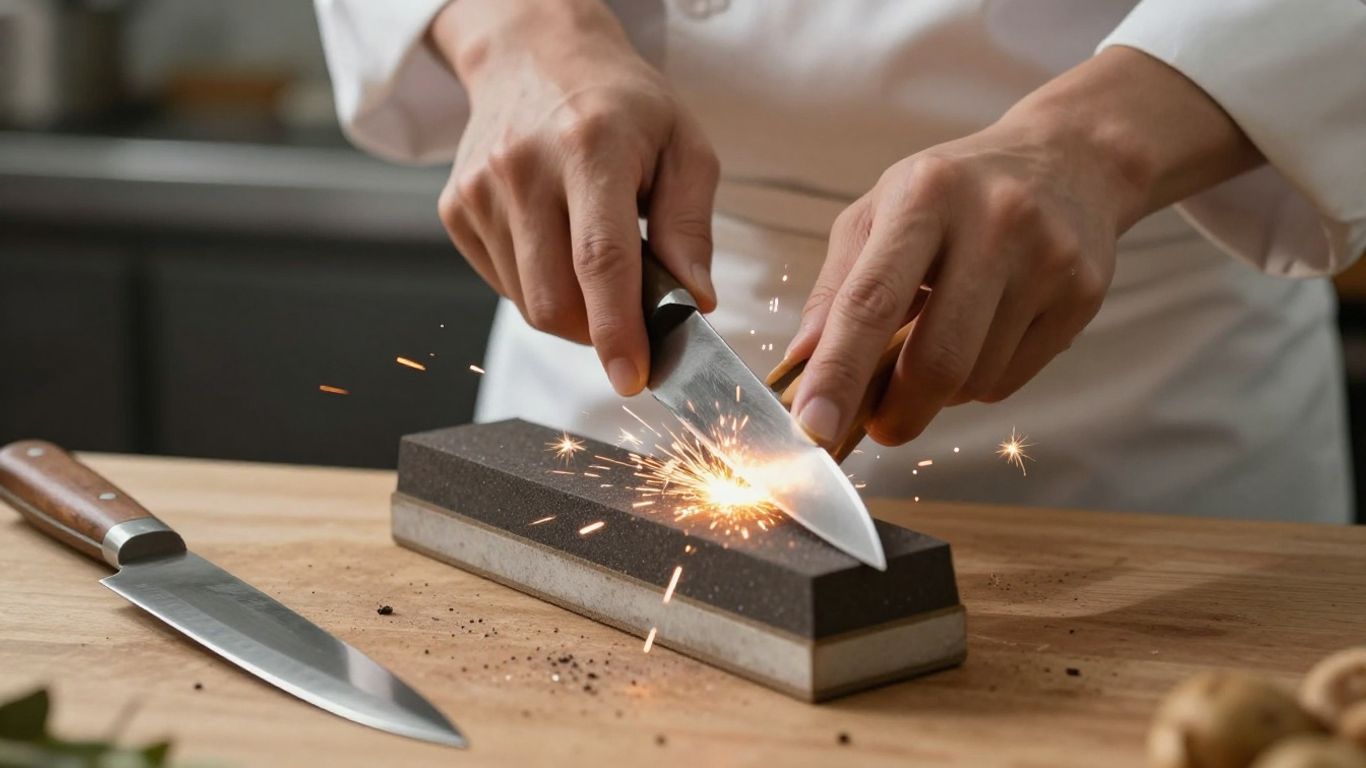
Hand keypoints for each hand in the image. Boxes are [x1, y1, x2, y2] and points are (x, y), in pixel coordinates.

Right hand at [429, 0, 718, 394]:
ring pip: (527, 302)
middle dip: (598, 330)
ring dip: (572, 308)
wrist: (534, 53)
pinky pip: (504, 284)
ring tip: (594, 257)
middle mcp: (522, 168)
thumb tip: (695, 301)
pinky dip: (540, 286)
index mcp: (588, 146)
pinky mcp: (456, 209)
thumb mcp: (684, 146)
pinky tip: (558, 243)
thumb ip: (692, 227)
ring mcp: (480, 191)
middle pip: (555, 299)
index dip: (617, 331)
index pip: (601, 261)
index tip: (634, 377)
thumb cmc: (621, 103)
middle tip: (632, 315)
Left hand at [782, 46, 1261, 447]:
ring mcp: (1048, 259)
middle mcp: (994, 222)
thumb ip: (836, 287)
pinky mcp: (1083, 295)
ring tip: (934, 348)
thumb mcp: (880, 211)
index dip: (838, 373)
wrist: (1070, 160)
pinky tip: (978, 340)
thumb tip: (802, 363)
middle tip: (876, 425)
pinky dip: (978, 381)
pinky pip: (1011, 380)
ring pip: (974, 379)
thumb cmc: (954, 193)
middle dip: (896, 412)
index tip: (814, 426)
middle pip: (936, 359)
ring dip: (939, 393)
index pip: (871, 301)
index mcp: (925, 195)